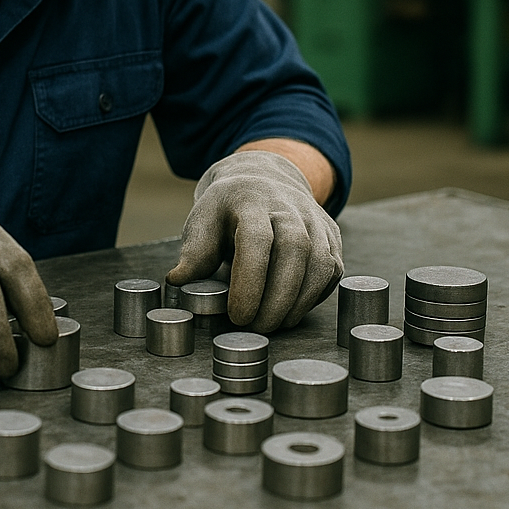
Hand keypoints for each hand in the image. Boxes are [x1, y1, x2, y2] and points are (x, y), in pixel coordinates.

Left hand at [166, 150, 341, 330]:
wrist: (262, 182)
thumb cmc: (227, 210)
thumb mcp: (203, 221)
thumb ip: (193, 253)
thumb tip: (178, 282)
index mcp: (250, 200)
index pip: (256, 239)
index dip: (248, 280)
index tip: (237, 314)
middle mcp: (289, 206)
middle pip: (294, 250)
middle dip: (276, 297)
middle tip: (256, 327)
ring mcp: (315, 220)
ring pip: (320, 263)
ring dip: (297, 302)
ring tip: (272, 324)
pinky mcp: (331, 238)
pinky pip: (331, 271)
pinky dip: (313, 297)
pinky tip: (290, 311)